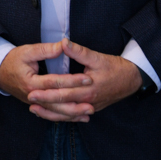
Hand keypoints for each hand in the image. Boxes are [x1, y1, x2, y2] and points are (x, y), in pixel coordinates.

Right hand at [0, 42, 91, 121]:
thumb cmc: (13, 59)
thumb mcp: (27, 51)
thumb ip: (46, 50)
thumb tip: (63, 46)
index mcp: (31, 82)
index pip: (55, 82)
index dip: (72, 81)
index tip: (88, 78)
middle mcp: (33, 97)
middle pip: (57, 103)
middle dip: (75, 103)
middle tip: (92, 103)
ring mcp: (34, 103)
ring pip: (56, 112)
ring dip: (73, 114)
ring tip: (89, 113)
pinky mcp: (37, 105)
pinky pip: (52, 113)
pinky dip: (65, 116)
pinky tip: (78, 117)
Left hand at [26, 39, 142, 118]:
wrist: (131, 79)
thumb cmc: (114, 67)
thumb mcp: (97, 57)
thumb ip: (79, 52)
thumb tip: (63, 43)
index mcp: (88, 89)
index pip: (63, 93)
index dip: (46, 93)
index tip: (32, 90)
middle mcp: (88, 101)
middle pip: (62, 105)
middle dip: (44, 104)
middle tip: (29, 100)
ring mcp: (90, 107)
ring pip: (67, 114)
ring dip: (51, 113)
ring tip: (35, 110)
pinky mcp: (91, 108)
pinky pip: (74, 115)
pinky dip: (62, 116)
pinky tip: (51, 115)